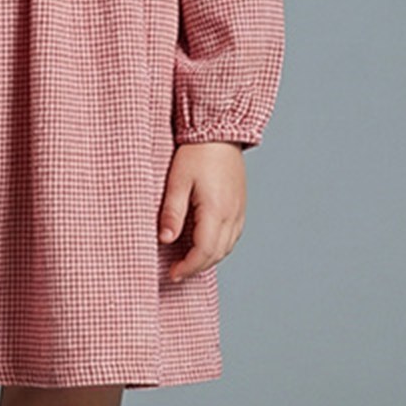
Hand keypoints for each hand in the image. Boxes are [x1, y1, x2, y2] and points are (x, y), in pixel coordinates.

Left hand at [157, 141, 246, 282]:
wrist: (220, 131)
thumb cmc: (197, 153)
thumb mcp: (177, 181)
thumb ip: (172, 212)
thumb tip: (164, 240)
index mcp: (217, 211)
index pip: (204, 251)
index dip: (188, 267)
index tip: (173, 274)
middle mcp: (232, 214)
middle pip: (217, 254)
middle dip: (197, 267)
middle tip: (177, 273)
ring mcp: (239, 210)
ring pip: (227, 247)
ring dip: (209, 259)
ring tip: (188, 262)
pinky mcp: (240, 205)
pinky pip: (233, 235)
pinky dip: (219, 246)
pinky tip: (205, 245)